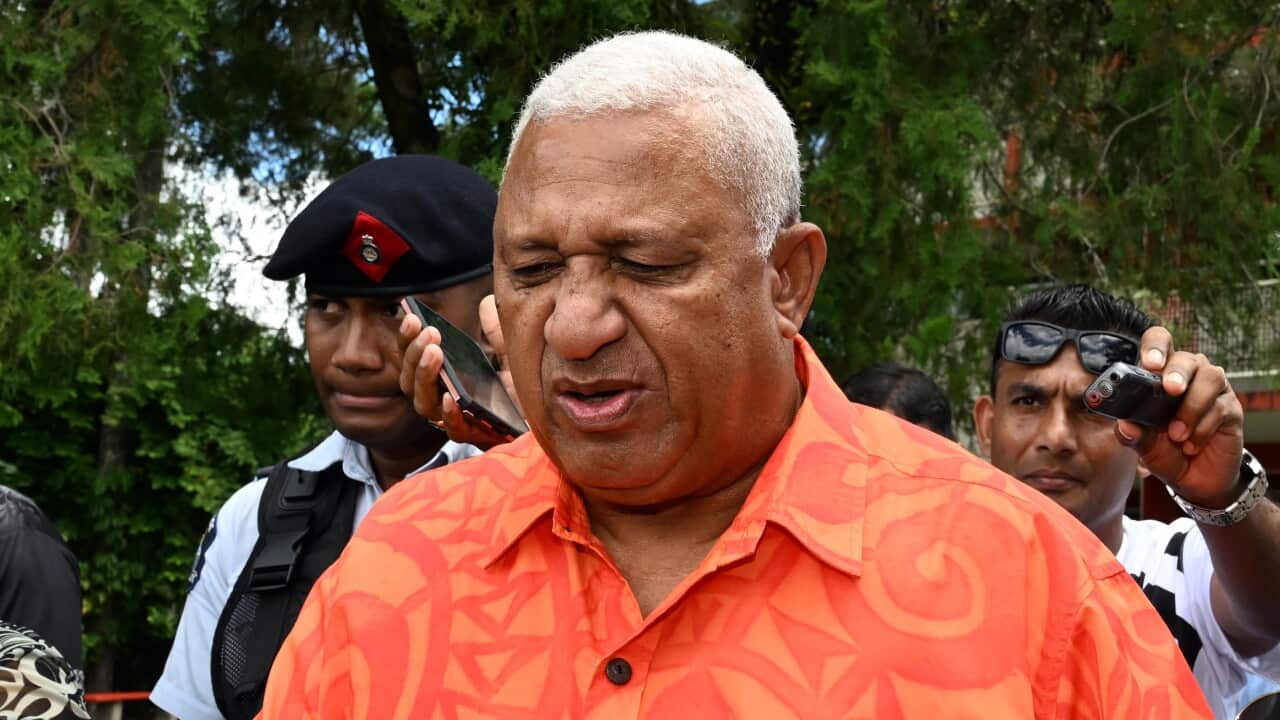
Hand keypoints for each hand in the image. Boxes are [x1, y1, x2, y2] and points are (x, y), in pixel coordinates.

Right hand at [398, 295, 520, 450]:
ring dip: (425, 377)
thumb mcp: (510, 354)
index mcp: (443, 380)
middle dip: (414, 355)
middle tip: (429, 333)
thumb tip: (487, 303)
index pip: (413, 361)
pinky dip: (449, 415)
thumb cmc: (522, 388)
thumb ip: (497, 332)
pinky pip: (455, 431)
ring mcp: (458, 421)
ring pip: (425, 405)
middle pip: (412, 383)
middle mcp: (443, 401)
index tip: (411, 317)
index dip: (407, 341)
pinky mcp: (478, 437)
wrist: (551, 417)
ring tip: (434, 353)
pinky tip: (451, 397)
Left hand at [1117, 326, 1243, 507]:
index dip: (1156, 346)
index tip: (1151, 363)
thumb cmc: (1166, 452)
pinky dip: (1202, 428)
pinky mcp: (1231, 407)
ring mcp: (1212, 389)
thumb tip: (1124, 425)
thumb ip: (1133, 435)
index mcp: (1160, 374)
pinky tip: (1191, 444)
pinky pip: (1220, 407)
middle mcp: (1189, 375)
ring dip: (1191, 407)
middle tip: (1170, 390)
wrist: (1195, 479)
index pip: (1159, 342)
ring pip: (1209, 377)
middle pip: (1187, 358)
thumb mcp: (1144, 447)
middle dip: (1176, 372)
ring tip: (1176, 434)